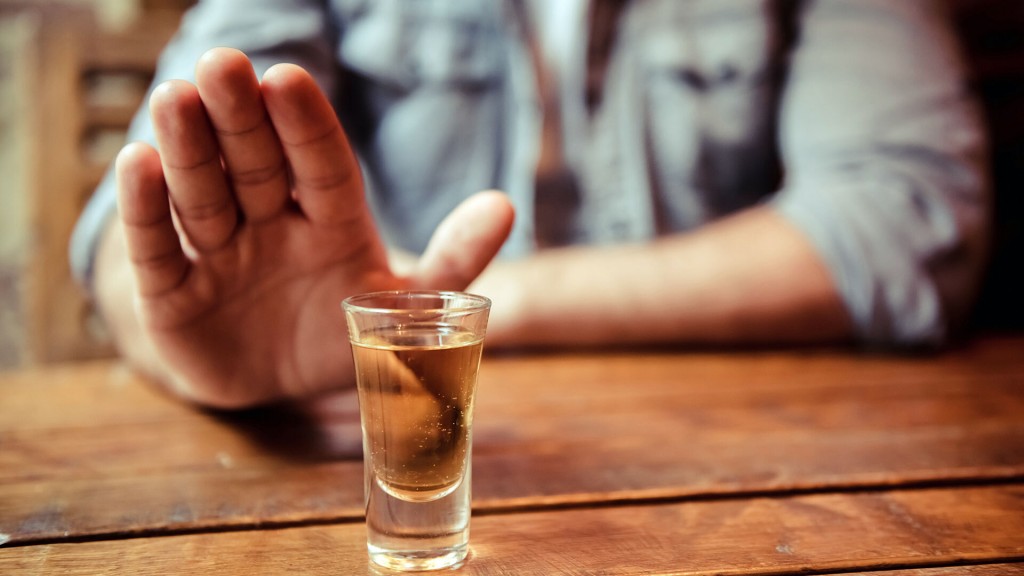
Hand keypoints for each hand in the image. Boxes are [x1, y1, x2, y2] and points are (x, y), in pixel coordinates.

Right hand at [115, 48, 512, 407]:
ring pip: (204, 195)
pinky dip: (146, 210)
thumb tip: (505, 205)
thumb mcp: (400, 304)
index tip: (289, 81)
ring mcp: (219, 254)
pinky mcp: (172, 292)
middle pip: (257, 166)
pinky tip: (137, 162)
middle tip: (223, 65)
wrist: (272, 386)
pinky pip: (158, 247)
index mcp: (331, 221)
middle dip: (241, 119)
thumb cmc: (339, 331)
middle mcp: (272, 224)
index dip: (307, 129)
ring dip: (190, 150)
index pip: (322, 168)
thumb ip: (451, 260)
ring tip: (175, 100)